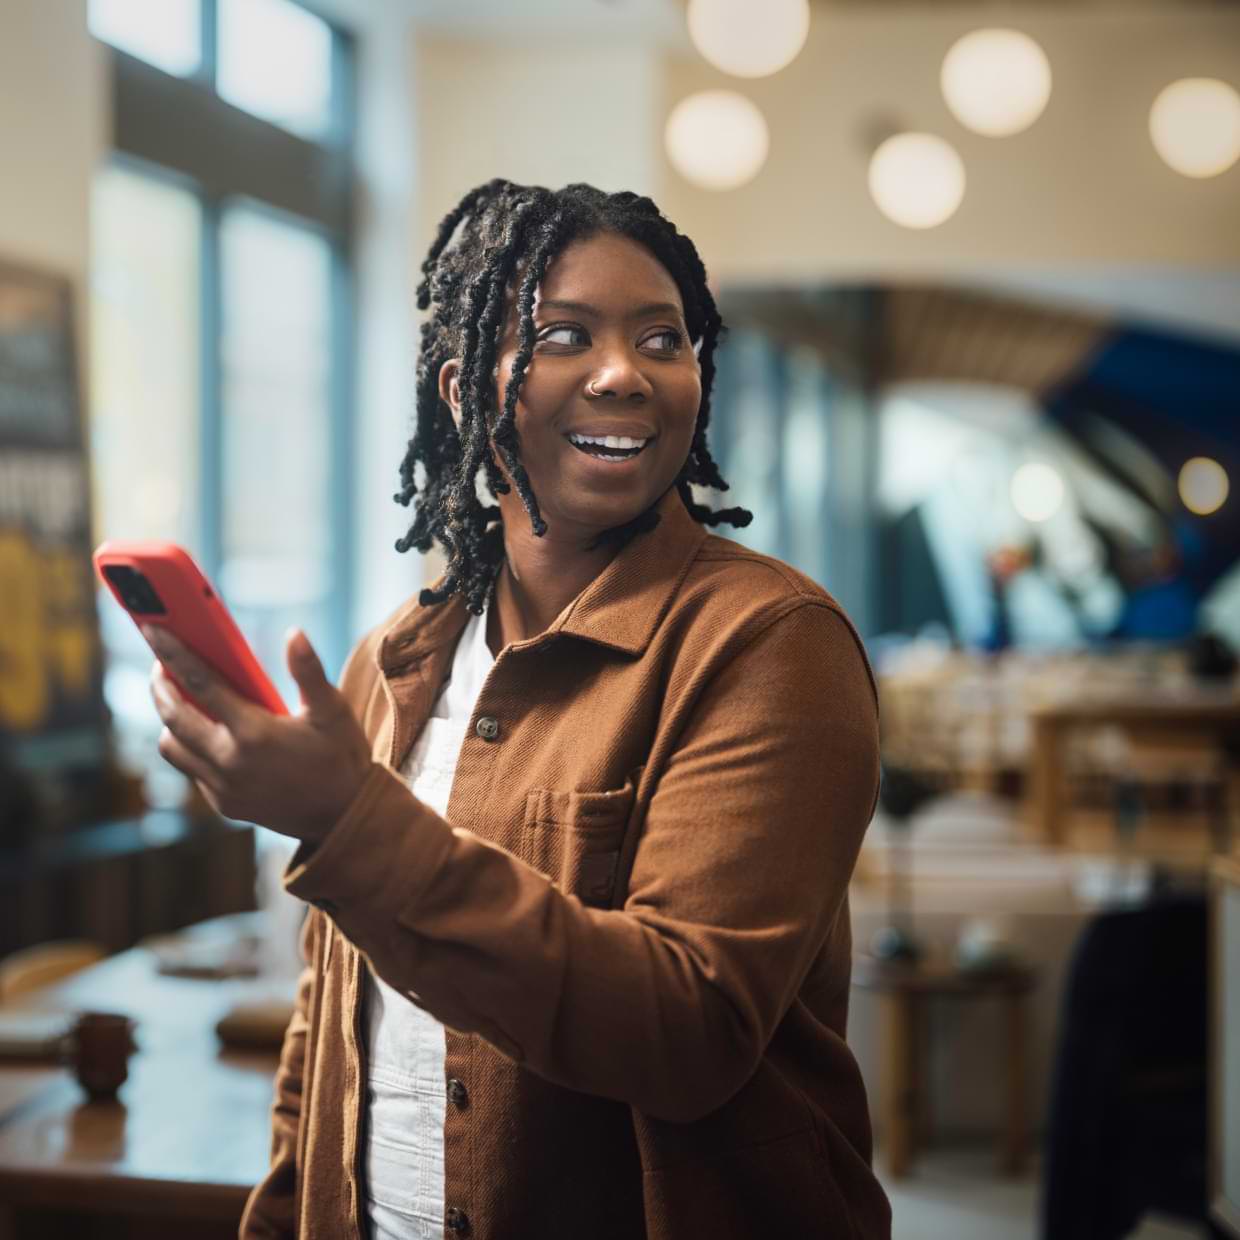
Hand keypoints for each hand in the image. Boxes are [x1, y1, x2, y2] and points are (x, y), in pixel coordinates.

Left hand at [144, 625, 372, 842]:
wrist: (345, 816)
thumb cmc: (342, 757)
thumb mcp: (332, 710)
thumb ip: (309, 671)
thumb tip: (294, 633)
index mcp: (255, 733)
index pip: (201, 684)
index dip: (173, 654)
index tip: (154, 631)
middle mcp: (231, 762)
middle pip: (172, 718)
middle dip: (160, 687)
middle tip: (160, 666)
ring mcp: (224, 788)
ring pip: (172, 749)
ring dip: (170, 722)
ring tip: (181, 701)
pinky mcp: (224, 805)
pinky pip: (192, 771)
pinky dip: (191, 748)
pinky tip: (208, 734)